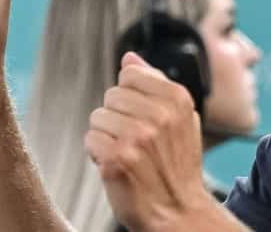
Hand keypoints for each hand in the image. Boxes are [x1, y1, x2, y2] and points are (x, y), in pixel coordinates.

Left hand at [85, 52, 214, 230]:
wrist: (179, 212)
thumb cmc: (176, 164)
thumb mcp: (179, 119)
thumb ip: (155, 84)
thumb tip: (129, 58)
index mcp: (177, 99)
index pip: (130, 75)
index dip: (130, 98)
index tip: (142, 118)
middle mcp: (160, 116)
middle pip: (111, 95)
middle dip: (116, 117)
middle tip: (134, 141)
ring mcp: (138, 138)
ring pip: (98, 117)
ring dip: (106, 136)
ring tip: (126, 154)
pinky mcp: (117, 159)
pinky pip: (90, 140)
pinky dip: (97, 154)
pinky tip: (116, 166)